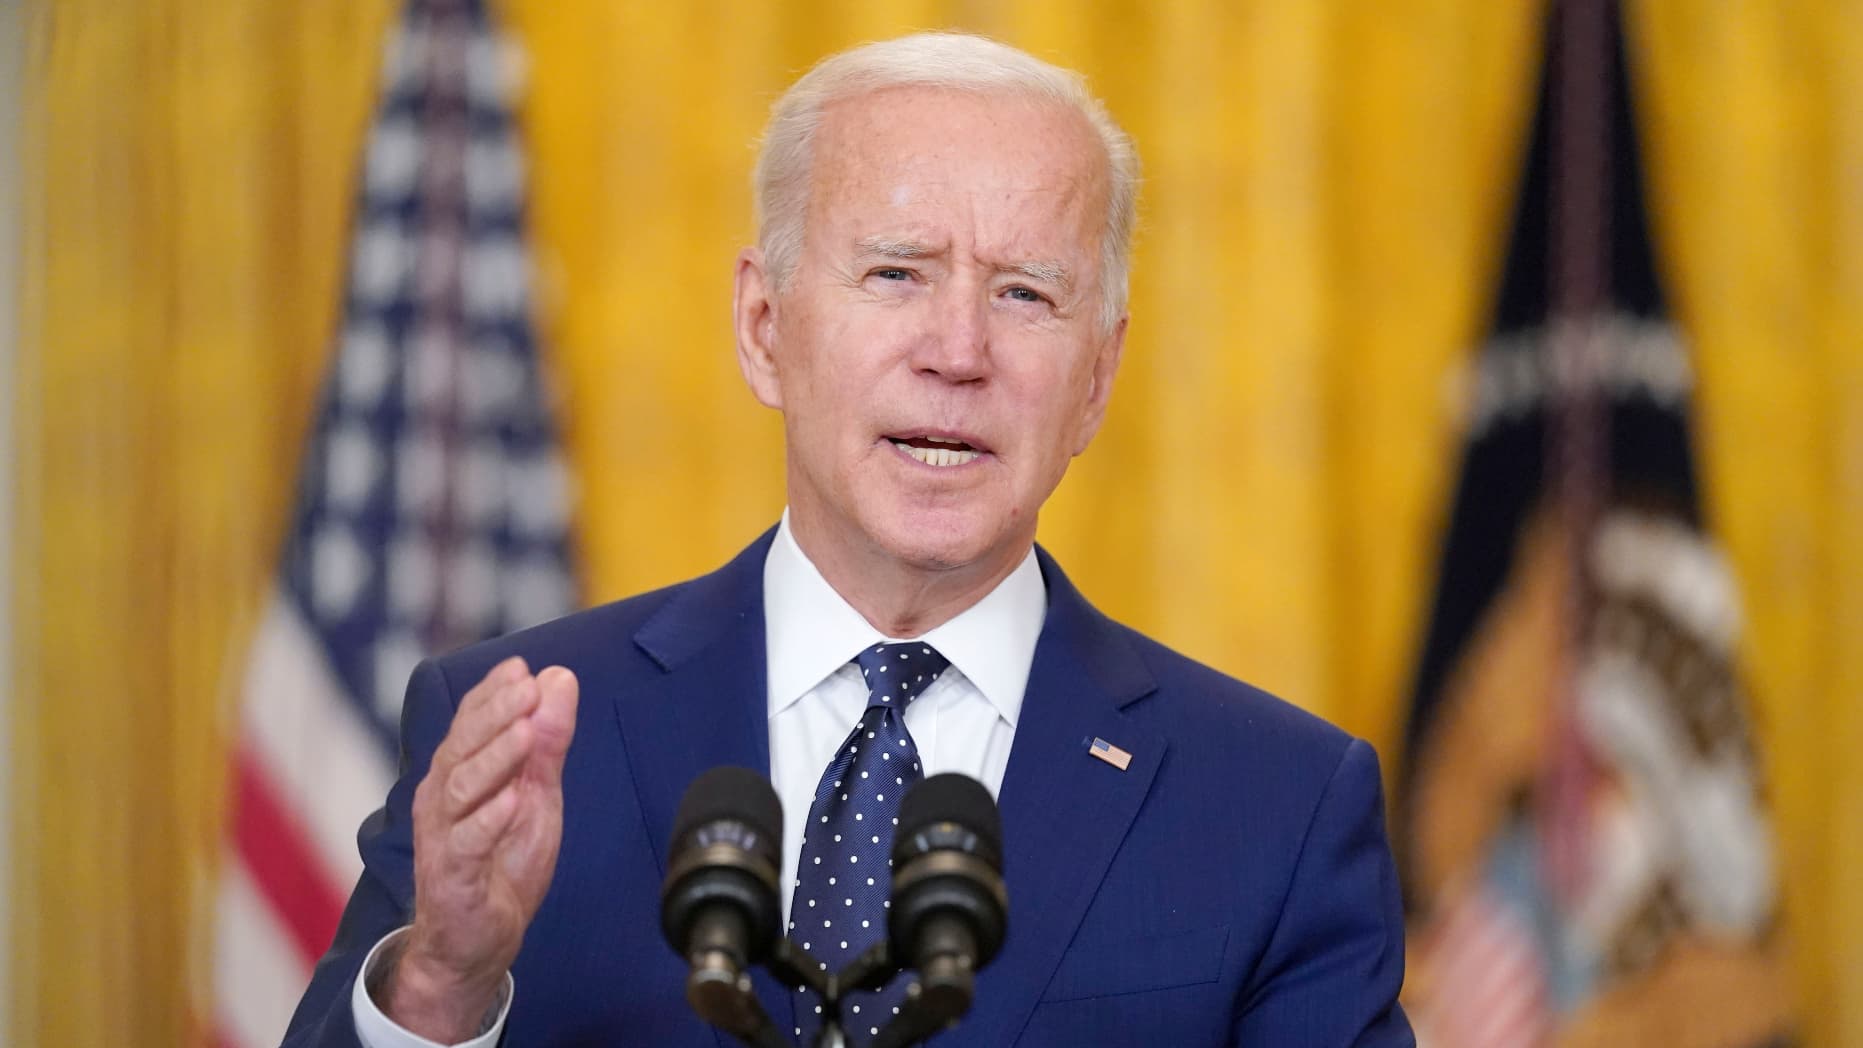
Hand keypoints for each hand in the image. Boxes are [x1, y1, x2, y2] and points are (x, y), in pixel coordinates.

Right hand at [380, 656, 578, 1041]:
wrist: (475, 941)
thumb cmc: (500, 862)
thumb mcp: (536, 795)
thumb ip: (547, 741)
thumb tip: (559, 679)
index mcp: (458, 772)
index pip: (469, 721)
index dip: (492, 693)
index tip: (521, 667)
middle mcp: (441, 797)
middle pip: (462, 746)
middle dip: (495, 713)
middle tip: (527, 688)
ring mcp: (442, 836)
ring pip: (460, 787)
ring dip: (494, 758)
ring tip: (525, 733)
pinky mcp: (451, 876)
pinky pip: (466, 843)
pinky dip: (489, 820)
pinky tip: (512, 800)